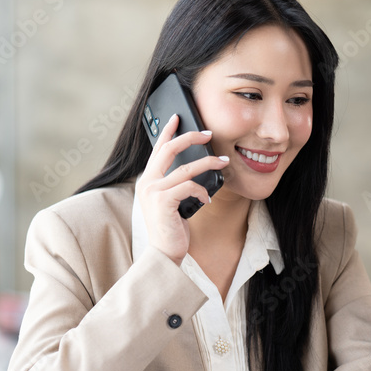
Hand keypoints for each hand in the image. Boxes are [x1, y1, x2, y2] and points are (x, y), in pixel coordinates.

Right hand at [135, 114, 229, 264]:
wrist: (164, 253)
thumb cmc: (170, 228)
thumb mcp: (171, 201)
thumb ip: (175, 184)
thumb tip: (196, 167)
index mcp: (148, 180)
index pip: (157, 149)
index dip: (167, 131)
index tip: (178, 117)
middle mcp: (147, 183)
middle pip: (168, 149)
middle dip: (190, 137)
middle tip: (208, 133)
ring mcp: (153, 192)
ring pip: (185, 168)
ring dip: (208, 163)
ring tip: (223, 162)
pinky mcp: (163, 202)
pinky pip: (189, 186)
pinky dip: (202, 191)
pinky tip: (207, 200)